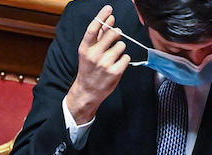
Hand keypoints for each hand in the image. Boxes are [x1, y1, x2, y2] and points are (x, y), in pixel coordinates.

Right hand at [67, 5, 130, 123]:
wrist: (88, 90)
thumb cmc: (89, 69)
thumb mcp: (89, 51)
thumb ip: (99, 35)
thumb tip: (109, 19)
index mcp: (85, 48)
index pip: (94, 28)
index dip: (102, 17)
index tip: (109, 8)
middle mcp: (94, 55)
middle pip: (112, 34)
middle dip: (117, 34)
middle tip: (115, 39)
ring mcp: (105, 64)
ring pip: (121, 45)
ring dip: (120, 49)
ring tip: (113, 57)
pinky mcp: (115, 72)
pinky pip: (126, 57)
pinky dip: (124, 60)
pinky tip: (117, 64)